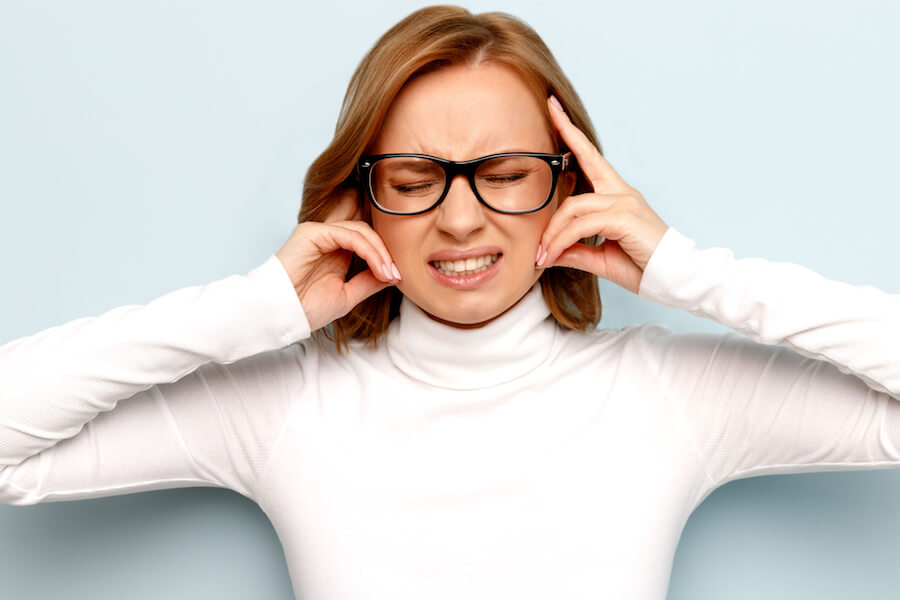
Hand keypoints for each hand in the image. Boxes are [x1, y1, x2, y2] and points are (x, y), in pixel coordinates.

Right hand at [275, 189, 399, 330]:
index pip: (366, 242)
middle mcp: (326, 239)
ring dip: (380, 252)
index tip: (398, 277)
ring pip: (360, 231)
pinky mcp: (313, 232)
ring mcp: (319, 233)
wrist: (282, 315)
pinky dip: (368, 250)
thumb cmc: (306, 308)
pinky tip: (378, 267)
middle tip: (396, 275)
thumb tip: (393, 274)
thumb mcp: (348, 295)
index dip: (384, 257)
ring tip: (389, 273)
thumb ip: (368, 281)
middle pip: (366, 233)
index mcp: (333, 252)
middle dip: (385, 253)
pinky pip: (348, 235)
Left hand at [537, 96, 668, 293]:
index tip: (558, 111)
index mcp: (618, 197)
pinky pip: (581, 225)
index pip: (592, 160)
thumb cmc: (642, 267)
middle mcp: (622, 193)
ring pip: (574, 207)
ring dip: (552, 232)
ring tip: (540, 255)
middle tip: (549, 108)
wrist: (674, 279)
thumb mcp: (600, 259)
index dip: (575, 135)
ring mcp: (624, 202)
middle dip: (567, 132)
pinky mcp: (624, 217)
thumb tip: (547, 253)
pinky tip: (551, 255)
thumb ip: (574, 251)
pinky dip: (562, 240)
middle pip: (587, 160)